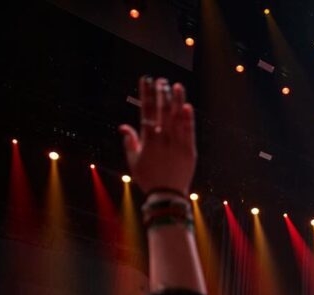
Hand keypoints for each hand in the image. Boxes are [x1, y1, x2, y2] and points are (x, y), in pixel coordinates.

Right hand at [119, 76, 195, 195]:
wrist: (167, 195)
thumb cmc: (148, 179)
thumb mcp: (133, 161)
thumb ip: (130, 141)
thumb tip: (123, 126)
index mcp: (148, 139)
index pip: (146, 111)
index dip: (146, 94)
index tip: (145, 80)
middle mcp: (162, 139)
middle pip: (162, 111)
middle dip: (162, 93)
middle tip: (161, 80)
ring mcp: (177, 144)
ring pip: (177, 118)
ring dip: (177, 101)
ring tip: (177, 86)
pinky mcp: (189, 151)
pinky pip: (189, 132)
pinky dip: (188, 119)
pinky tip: (188, 107)